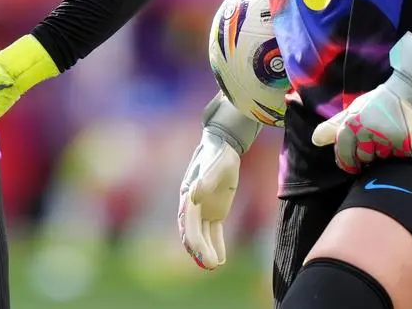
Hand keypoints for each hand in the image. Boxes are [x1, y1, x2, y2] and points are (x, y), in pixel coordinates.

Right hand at [178, 128, 240, 269]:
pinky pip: (214, 231)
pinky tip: (221, 259)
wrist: (224, 146)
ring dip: (206, 250)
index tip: (199, 251)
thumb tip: (193, 196)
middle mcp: (192, 204)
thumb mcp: (216, 165)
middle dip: (199, 249)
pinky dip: (216, 244)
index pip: (187, 220)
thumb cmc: (218, 154)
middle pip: (193, 231)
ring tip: (214, 265)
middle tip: (210, 265)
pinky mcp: (215, 211)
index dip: (192, 237)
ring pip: (203, 234)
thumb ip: (206, 180)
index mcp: (188, 193)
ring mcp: (203, 209)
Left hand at [312, 32, 411, 172]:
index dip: (347, 162)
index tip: (352, 166)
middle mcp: (366, 131)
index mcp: (351, 124)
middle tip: (374, 141)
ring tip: (387, 135)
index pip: (344, 152)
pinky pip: (398, 156)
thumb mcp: (352, 111)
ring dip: (383, 152)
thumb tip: (315, 141)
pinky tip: (398, 137)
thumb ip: (333, 127)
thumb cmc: (376, 103)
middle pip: (363, 158)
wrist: (406, 92)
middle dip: (367, 154)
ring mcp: (385, 138)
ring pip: (381, 159)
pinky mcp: (403, 142)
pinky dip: (398, 150)